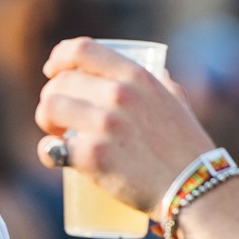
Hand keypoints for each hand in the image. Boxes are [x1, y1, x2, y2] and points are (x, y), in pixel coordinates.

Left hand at [36, 37, 215, 216]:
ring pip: (49, 108)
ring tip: (57, 132)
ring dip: (45, 120)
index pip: (83, 50)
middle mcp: (119, 95)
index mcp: (136, 77)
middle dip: (51, 97)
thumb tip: (160, 72)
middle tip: (58, 116)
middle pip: (60, 82)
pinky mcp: (92, 156)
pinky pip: (52, 148)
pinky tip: (54, 156)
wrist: (193, 189)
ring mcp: (104, 125)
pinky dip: (48, 153)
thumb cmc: (186, 149)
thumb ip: (165, 85)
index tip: (52, 70)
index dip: (60, 57)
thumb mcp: (178, 104)